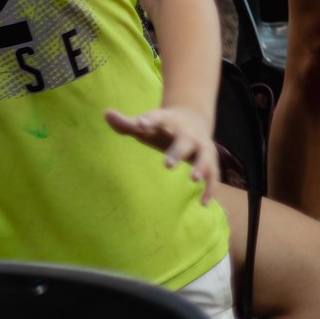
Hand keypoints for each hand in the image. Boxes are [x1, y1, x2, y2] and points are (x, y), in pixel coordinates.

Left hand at [104, 103, 219, 201]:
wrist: (193, 118)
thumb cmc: (162, 127)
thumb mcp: (146, 123)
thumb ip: (126, 123)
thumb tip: (105, 114)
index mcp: (168, 121)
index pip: (158, 118)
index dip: (149, 120)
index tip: (140, 124)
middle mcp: (187, 133)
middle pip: (183, 141)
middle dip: (176, 152)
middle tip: (166, 165)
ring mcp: (201, 146)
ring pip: (204, 156)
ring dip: (200, 166)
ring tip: (192, 178)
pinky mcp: (211, 160)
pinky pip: (214, 175)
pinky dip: (210, 188)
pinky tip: (203, 204)